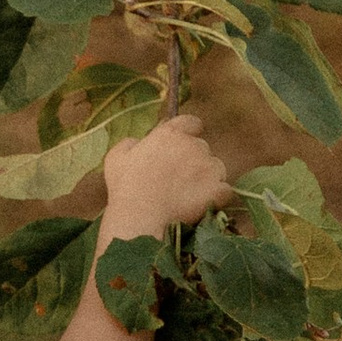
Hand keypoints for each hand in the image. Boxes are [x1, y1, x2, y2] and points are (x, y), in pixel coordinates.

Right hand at [102, 110, 230, 236]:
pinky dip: (217, 198)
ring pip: (216, 169)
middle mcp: (194, 146)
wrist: (142, 218)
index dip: (188, 133)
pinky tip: (201, 206)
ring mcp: (209, 168)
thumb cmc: (126, 188)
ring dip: (207, 179)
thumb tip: (139, 142)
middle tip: (177, 180)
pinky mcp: (219, 189)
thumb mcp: (116, 158)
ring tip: (188, 196)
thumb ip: (131, 144)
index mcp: (170, 135)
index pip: (191, 122)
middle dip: (194, 161)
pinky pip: (224, 190)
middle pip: (202, 148)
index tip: (181, 146)